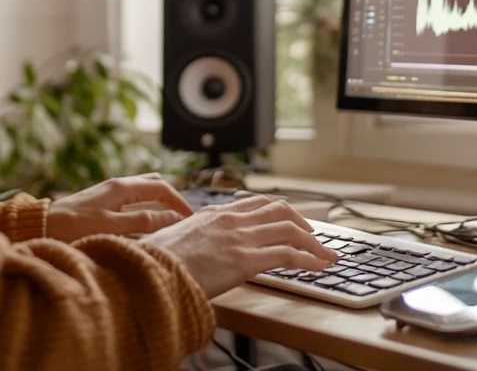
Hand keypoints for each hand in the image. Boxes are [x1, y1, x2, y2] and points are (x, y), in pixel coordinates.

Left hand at [46, 174, 194, 242]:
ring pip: (142, 191)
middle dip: (172, 197)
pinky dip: (145, 207)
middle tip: (184, 217)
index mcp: (122, 187)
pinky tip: (144, 223)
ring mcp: (108, 193)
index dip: (179, 201)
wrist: (41, 226)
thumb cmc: (74, 227)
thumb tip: (172, 218)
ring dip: (158, 201)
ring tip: (169, 220)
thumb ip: (142, 221)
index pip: (161, 187)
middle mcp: (117, 185)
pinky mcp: (101, 202)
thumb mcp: (111, 226)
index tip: (191, 218)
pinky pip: (132, 199)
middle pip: (153, 183)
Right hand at [141, 195, 337, 298]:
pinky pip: (288, 255)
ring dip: (314, 243)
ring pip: (290, 230)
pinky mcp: (245, 260)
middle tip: (315, 237)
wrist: (150, 272)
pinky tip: (319, 268)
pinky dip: (309, 260)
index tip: (292, 219)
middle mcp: (231, 220)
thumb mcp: (176, 239)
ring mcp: (239, 238)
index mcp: (214, 213)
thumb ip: (195, 237)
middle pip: (279, 210)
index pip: (256, 203)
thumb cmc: (156, 262)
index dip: (280, 210)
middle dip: (303, 222)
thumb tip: (200, 249)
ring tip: (326, 255)